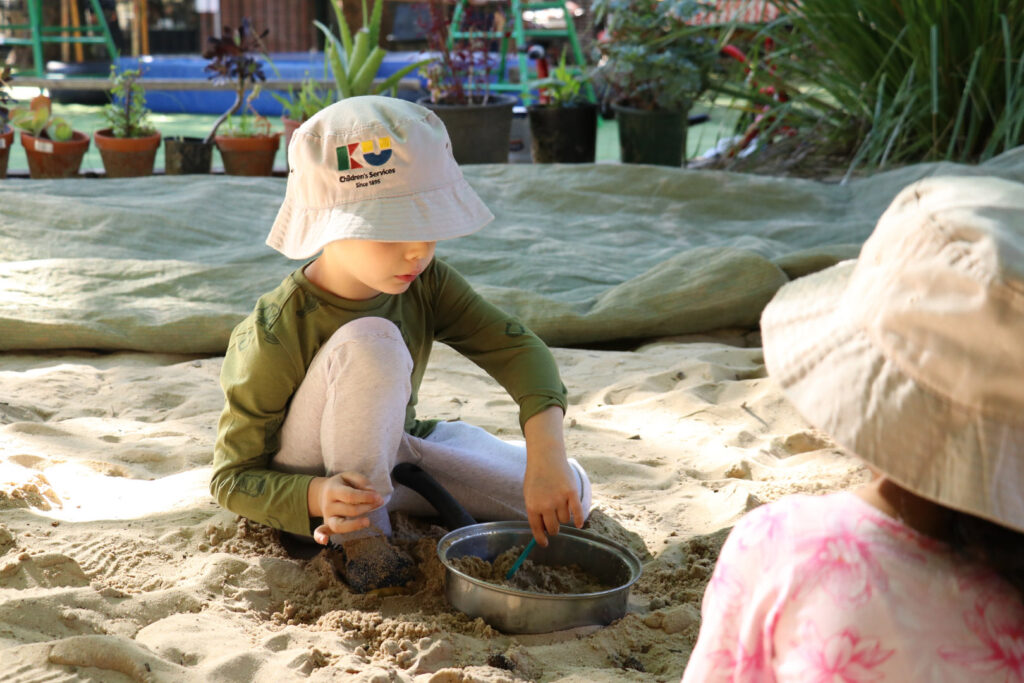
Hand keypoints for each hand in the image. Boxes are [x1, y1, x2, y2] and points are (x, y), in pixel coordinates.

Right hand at [307, 471, 382, 544]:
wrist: (324, 492)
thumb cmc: (342, 484)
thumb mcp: (350, 477)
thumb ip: (362, 482)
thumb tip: (373, 493)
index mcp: (333, 490)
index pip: (350, 496)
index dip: (366, 497)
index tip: (378, 497)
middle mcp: (328, 505)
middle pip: (349, 510)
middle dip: (367, 507)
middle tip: (378, 503)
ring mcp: (327, 516)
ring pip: (338, 525)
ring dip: (354, 525)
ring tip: (367, 521)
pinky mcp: (327, 525)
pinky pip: (321, 532)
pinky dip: (320, 537)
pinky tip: (325, 541)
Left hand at [523, 407, 584, 545]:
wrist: (546, 457)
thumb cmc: (536, 476)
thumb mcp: (529, 494)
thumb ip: (535, 511)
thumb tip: (542, 530)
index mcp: (532, 506)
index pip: (537, 529)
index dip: (541, 539)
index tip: (545, 544)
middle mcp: (546, 505)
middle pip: (554, 528)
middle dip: (554, 529)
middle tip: (554, 526)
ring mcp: (559, 499)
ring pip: (565, 520)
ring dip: (563, 517)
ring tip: (560, 507)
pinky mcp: (571, 494)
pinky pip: (577, 513)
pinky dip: (578, 520)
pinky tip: (579, 524)